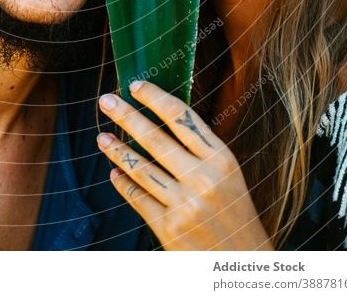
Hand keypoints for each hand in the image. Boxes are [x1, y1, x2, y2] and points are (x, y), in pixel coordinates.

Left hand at [96, 80, 273, 250]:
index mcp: (221, 159)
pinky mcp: (169, 228)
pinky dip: (123, 184)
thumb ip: (201, 149)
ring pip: (141, 168)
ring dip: (117, 150)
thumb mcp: (228, 174)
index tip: (136, 85)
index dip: (155, 98)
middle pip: (155, 138)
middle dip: (126, 116)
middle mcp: (203, 178)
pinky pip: (138, 198)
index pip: (181, 117)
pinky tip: (114, 173)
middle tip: (106, 100)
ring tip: (101, 137)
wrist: (244, 262)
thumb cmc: (234, 212)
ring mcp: (184, 204)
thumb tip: (162, 118)